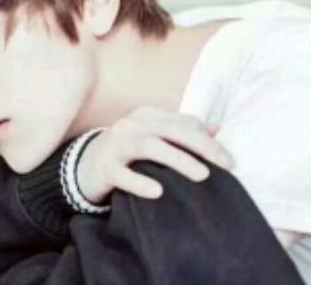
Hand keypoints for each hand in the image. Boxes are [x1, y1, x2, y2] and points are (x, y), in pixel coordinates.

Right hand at [76, 107, 233, 203]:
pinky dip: (140, 182)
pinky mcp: (103, 168)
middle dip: (201, 147)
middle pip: (171, 131)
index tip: (229, 161)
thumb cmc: (125, 153)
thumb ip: (180, 131)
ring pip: (149, 146)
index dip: (208, 140)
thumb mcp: (152, 136)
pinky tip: (158, 192)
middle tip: (224, 166)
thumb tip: (215, 128)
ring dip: (178, 159)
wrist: (81, 167)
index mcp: (146, 116)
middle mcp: (131, 126)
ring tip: (202, 175)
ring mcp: (115, 146)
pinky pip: (122, 175)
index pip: (182, 123)